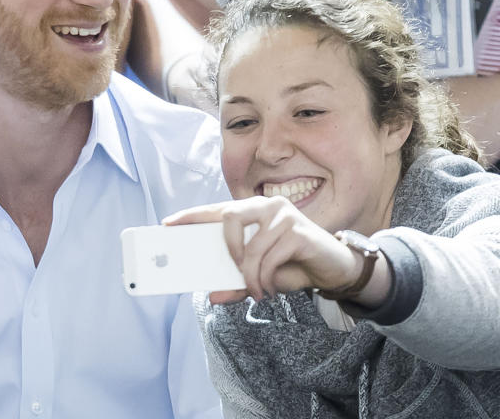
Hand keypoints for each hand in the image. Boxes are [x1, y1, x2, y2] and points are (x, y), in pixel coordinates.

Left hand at [163, 197, 362, 303]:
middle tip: (235, 272)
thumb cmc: (293, 266)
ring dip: (251, 277)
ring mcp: (284, 215)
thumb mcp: (261, 275)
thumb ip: (237, 282)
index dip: (190, 216)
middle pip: (229, 217)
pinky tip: (271, 289)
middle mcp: (266, 206)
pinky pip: (270, 258)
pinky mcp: (299, 231)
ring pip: (250, 248)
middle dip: (226, 249)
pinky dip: (266, 280)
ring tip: (258, 292)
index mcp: (252, 210)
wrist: (334, 269)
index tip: (167, 224)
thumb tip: (213, 296)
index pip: (215, 209)